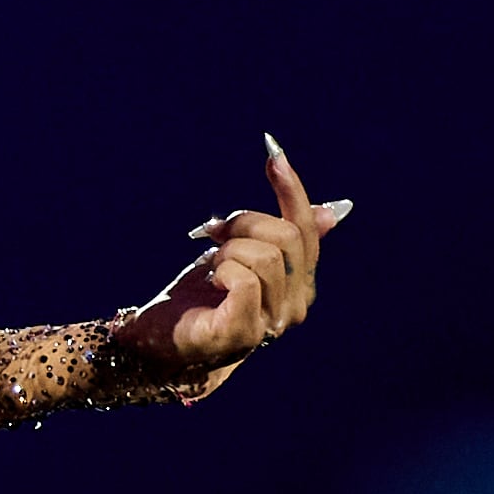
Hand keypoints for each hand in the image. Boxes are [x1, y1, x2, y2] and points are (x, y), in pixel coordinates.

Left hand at [111, 135, 349, 384]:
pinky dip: (220, 271)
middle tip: (213, 233)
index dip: (291, 188)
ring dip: (226, 250)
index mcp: (300, 285)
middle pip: (286, 237)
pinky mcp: (242, 333)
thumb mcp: (242, 255)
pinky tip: (210, 282)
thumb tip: (335, 212)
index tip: (272, 151)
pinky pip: (243, 281)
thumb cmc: (199, 299)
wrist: (158, 342)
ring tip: (210, 266)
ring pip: (264, 256)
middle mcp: (294, 307)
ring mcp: (271, 324)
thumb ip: (282, 235)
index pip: (307, 229)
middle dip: (244, 222)